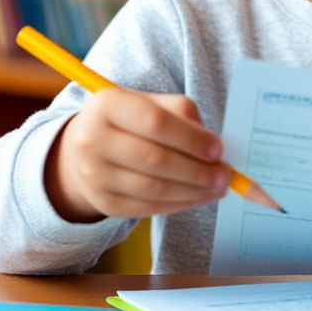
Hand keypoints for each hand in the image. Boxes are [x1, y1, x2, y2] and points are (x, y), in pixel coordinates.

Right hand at [44, 88, 227, 222]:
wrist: (86, 150)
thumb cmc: (130, 121)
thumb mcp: (151, 103)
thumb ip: (182, 114)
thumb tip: (213, 146)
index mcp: (107, 104)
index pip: (155, 122)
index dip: (191, 138)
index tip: (218, 150)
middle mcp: (92, 140)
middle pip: (155, 159)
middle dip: (197, 170)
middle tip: (225, 175)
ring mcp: (94, 175)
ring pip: (153, 188)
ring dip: (193, 191)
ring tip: (218, 187)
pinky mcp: (103, 202)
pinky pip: (148, 207)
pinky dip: (179, 204)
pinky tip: (199, 197)